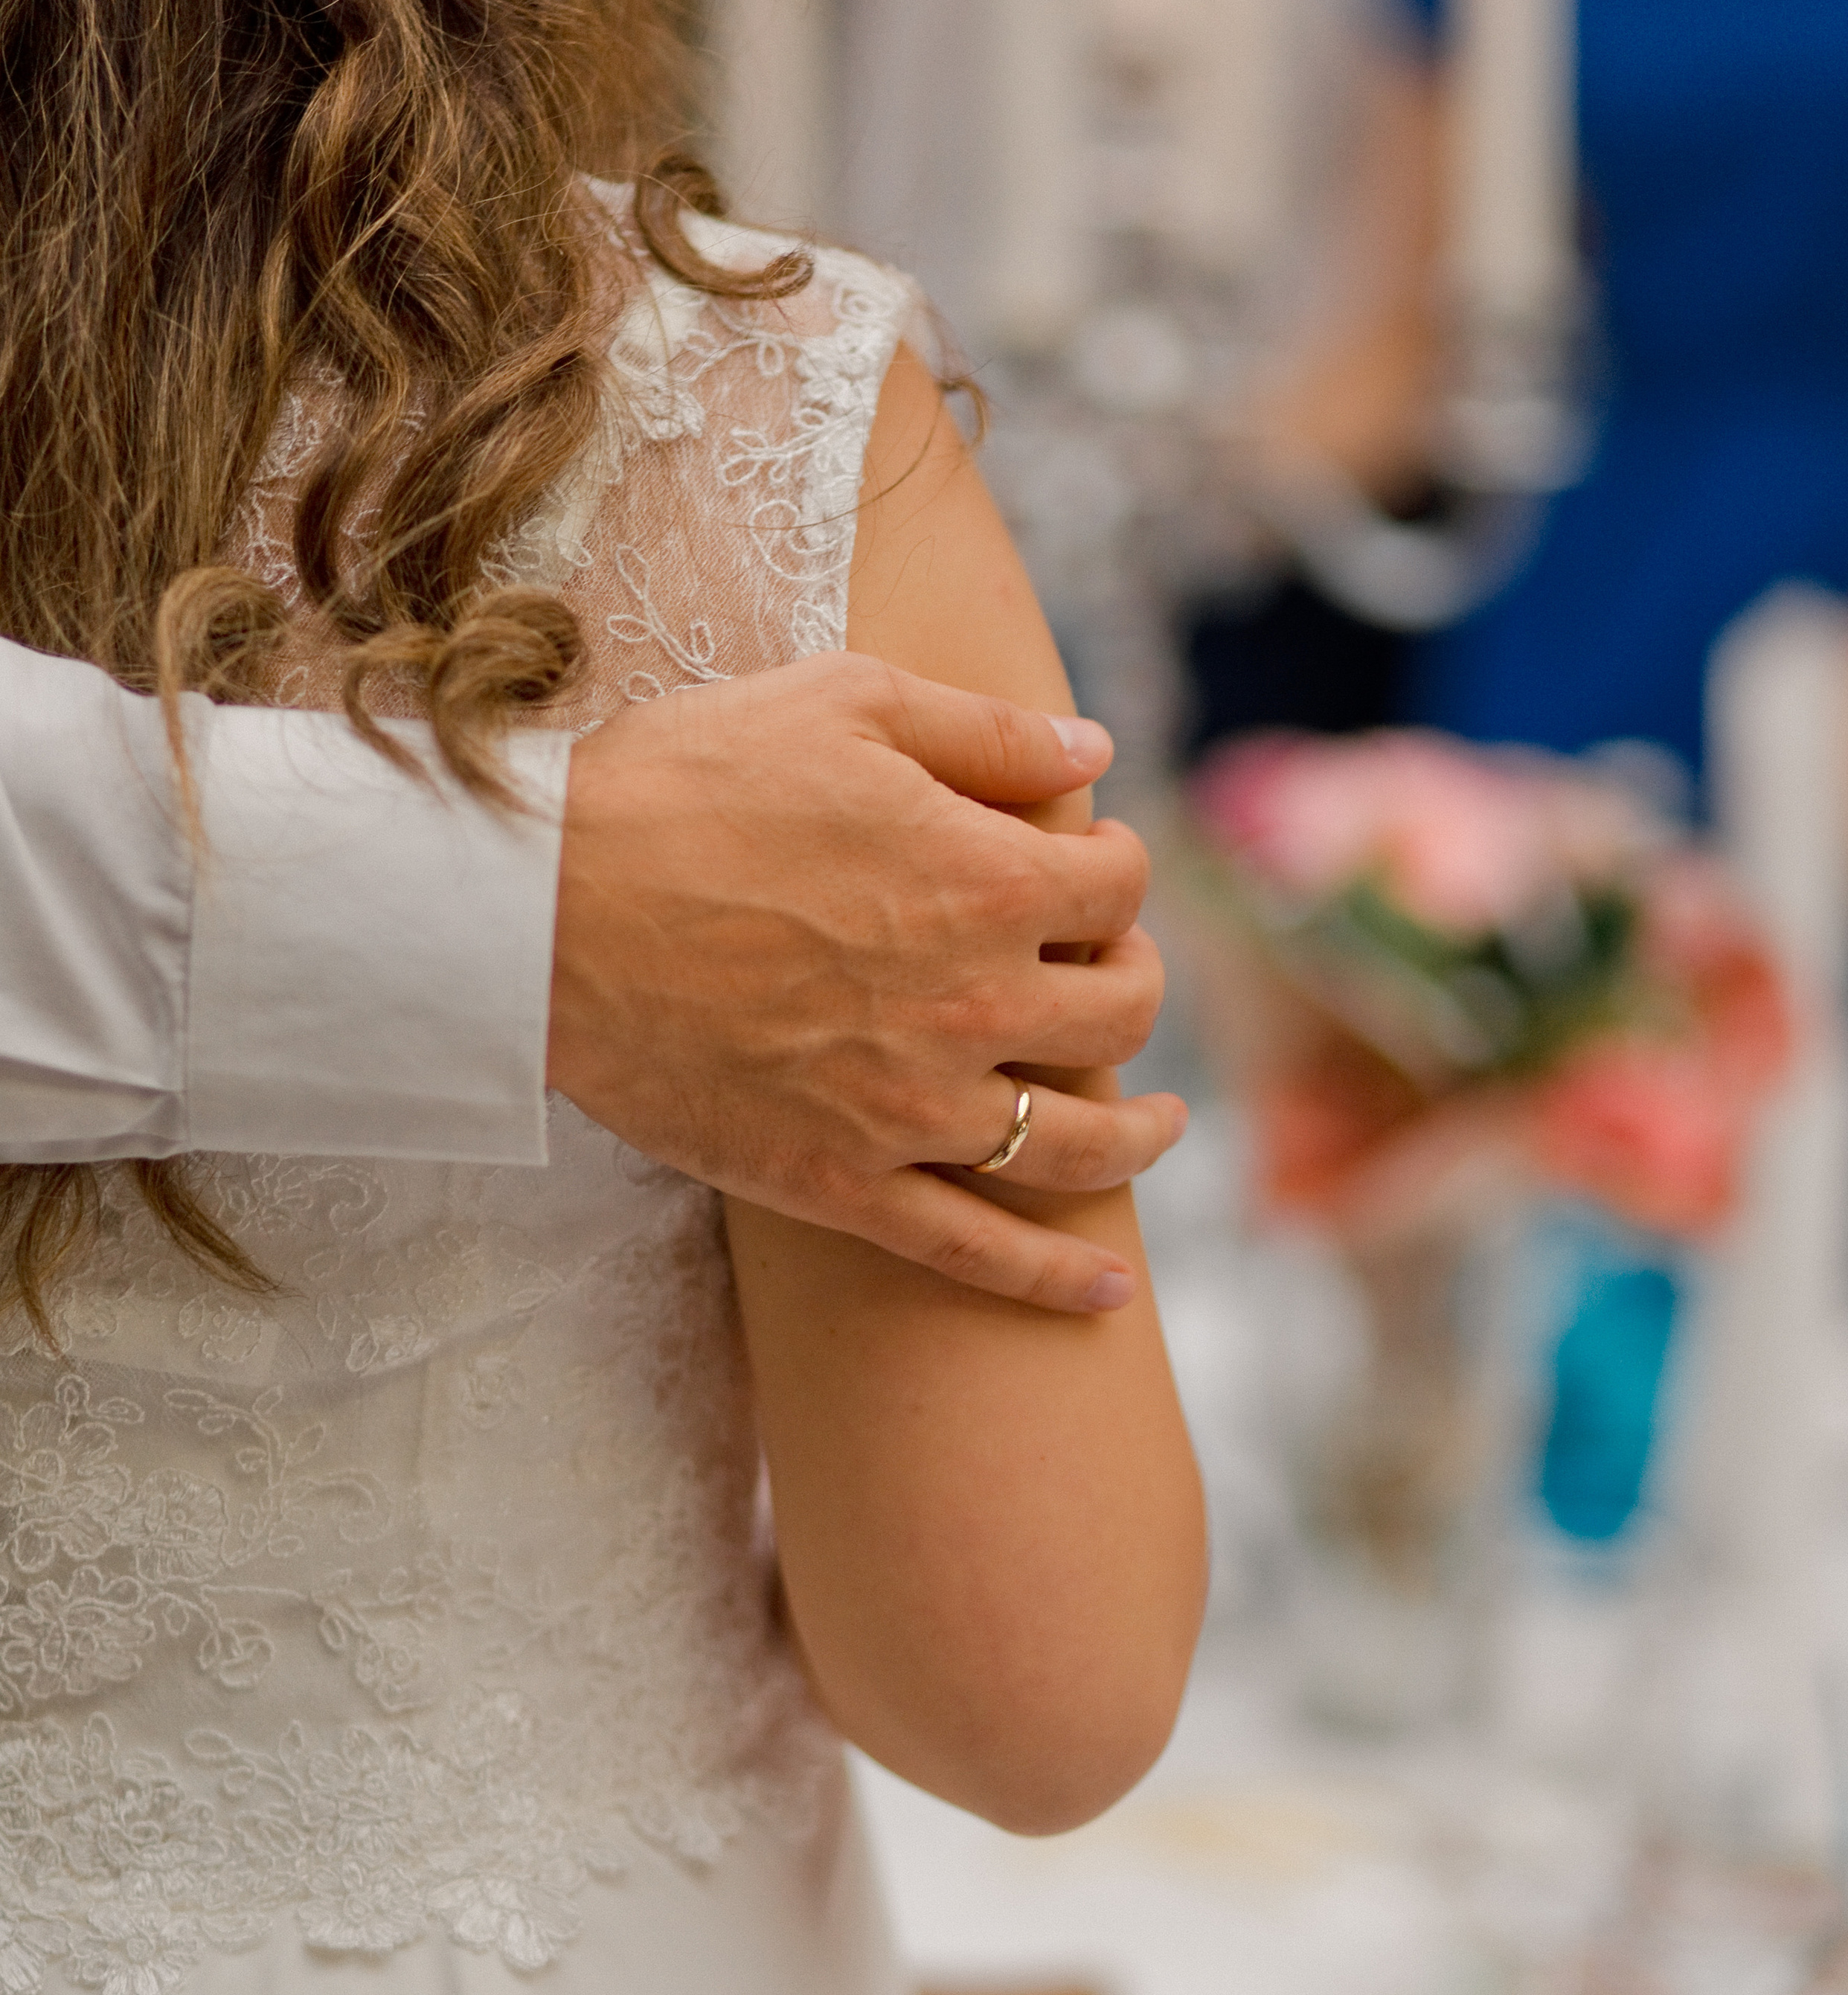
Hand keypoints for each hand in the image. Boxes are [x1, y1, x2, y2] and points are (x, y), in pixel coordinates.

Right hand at [546, 653, 1184, 1310]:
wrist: (539, 913)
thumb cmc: (681, 786)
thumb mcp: (842, 704)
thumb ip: (985, 730)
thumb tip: (1097, 749)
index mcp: (985, 878)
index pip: (1117, 884)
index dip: (1114, 866)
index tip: (1084, 863)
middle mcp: (974, 1002)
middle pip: (1122, 1010)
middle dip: (1131, 978)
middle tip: (1103, 967)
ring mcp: (913, 1109)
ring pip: (1083, 1146)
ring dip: (1143, 1134)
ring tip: (1160, 1122)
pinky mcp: (844, 1186)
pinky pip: (977, 1253)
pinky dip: (1055, 1279)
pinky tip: (1109, 1290)